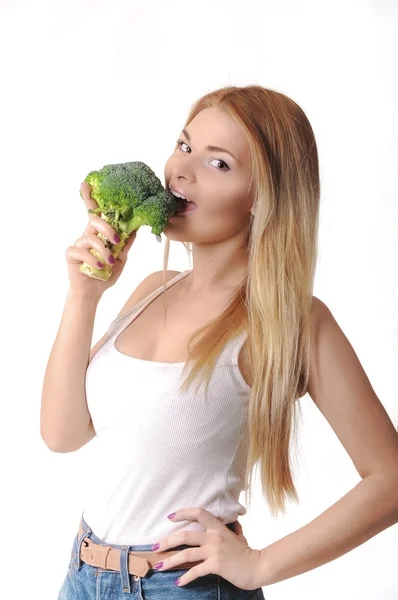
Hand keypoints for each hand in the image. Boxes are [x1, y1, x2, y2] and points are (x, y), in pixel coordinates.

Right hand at [66, 182, 136, 298]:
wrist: (94, 292)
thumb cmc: (106, 273)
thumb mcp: (121, 258)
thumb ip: (126, 243)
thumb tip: (136, 227)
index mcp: (99, 233)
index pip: (94, 213)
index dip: (90, 198)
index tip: (86, 184)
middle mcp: (87, 235)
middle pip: (94, 220)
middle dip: (107, 228)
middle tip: (117, 242)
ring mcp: (78, 244)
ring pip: (90, 237)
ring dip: (104, 251)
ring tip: (109, 263)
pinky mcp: (71, 254)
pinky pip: (81, 251)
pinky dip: (93, 260)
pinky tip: (99, 267)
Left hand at [152, 507, 261, 589]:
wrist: (257, 566)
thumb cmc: (246, 552)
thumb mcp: (237, 536)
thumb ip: (229, 529)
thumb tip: (228, 523)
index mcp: (218, 527)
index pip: (199, 513)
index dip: (183, 513)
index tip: (170, 516)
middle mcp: (214, 536)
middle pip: (185, 535)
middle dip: (167, 541)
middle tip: (155, 546)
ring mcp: (214, 551)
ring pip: (186, 553)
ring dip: (170, 560)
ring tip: (159, 566)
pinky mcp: (216, 565)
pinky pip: (196, 571)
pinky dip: (186, 577)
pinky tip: (178, 582)